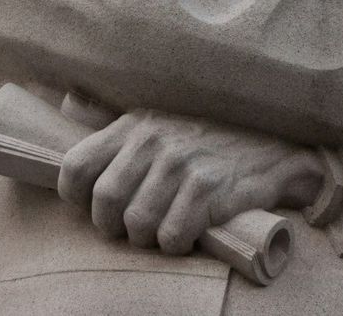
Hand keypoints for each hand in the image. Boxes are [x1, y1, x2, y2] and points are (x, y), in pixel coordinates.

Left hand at [58, 110, 322, 254]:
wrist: (274, 149)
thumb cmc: (210, 141)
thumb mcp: (160, 117)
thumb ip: (115, 116)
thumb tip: (68, 99)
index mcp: (135, 123)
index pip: (76, 166)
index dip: (78, 198)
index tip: (99, 206)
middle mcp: (154, 138)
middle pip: (105, 202)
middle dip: (115, 226)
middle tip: (135, 227)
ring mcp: (182, 161)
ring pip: (137, 224)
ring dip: (149, 238)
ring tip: (165, 229)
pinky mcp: (208, 186)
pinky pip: (171, 235)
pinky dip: (177, 243)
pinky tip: (190, 231)